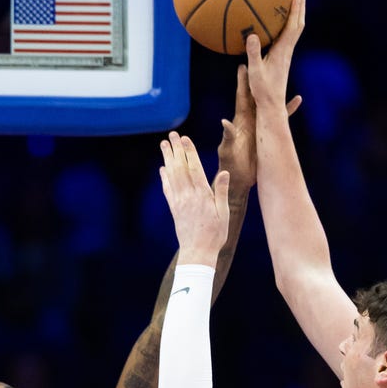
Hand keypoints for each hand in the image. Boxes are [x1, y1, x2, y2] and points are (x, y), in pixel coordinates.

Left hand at [159, 131, 228, 266]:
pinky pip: (167, 189)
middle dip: (176, 150)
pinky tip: (162, 169)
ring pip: (171, 175)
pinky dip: (164, 177)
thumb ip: (221, 192)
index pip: (194, 168)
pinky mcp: (174, 208)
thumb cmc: (215, 234)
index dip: (189, 151)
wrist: (198, 252)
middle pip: (180, 168)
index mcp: (202, 195)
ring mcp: (179, 202)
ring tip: (164, 145)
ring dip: (167, 159)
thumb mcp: (224, 213)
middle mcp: (188, 196)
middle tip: (171, 135)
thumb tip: (224, 173)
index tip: (184, 138)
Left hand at [218, 65, 302, 192]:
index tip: (243, 64)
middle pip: (256, 93)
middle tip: (264, 59)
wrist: (238, 179)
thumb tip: (226, 122)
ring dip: (276, 90)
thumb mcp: (228, 150)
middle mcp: (250, 119)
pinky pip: (280, 118)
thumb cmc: (229, 166)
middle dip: (259, 77)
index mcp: (239, 120)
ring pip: (270, 103)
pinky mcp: (267, 134)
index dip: (242, 81)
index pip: (241, 96)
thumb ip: (228, 136)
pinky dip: (288, 109)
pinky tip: (297, 99)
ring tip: (283, 73)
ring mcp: (259, 125)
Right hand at [246, 0, 306, 111]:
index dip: (295, 10)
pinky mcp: (281, 59)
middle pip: (298, 24)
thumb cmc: (263, 90)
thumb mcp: (255, 71)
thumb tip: (252, 34)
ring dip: (296, 14)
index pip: (292, 26)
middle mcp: (287, 51)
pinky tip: (278, 22)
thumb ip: (253, 53)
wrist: (272, 105)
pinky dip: (287, 24)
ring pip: (294, 30)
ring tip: (293, 0)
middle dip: (300, 6)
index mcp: (282, 51)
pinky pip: (287, 36)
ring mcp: (285, 54)